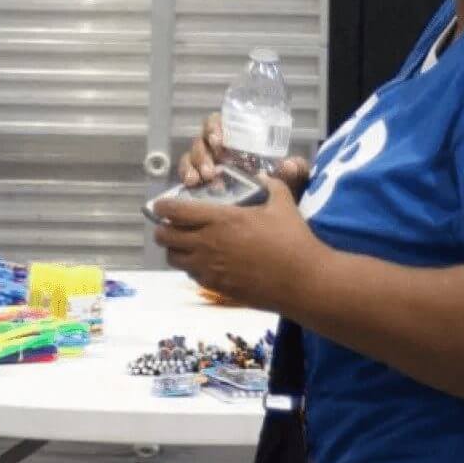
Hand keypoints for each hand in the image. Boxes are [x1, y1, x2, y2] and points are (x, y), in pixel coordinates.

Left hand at [151, 175, 320, 312]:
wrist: (302, 281)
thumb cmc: (293, 239)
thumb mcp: (282, 202)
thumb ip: (269, 184)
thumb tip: (261, 175)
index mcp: (220, 219)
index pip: (175, 211)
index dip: (162, 207)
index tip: (160, 205)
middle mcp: (208, 243)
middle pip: (166, 237)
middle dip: (163, 228)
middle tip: (169, 225)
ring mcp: (210, 268)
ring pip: (174, 259)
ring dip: (174, 249)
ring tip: (184, 243)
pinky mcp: (217, 286)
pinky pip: (191, 275)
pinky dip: (190, 267)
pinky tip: (204, 261)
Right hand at [179, 112, 311, 193]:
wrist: (274, 214)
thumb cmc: (280, 187)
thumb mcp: (292, 178)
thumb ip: (296, 171)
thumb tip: (288, 165)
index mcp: (238, 140)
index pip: (220, 123)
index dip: (215, 127)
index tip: (219, 140)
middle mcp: (219, 149)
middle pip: (202, 140)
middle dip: (203, 152)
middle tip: (211, 169)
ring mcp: (206, 164)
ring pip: (191, 156)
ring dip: (193, 165)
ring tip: (200, 180)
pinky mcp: (199, 182)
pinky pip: (186, 173)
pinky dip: (185, 176)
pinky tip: (191, 186)